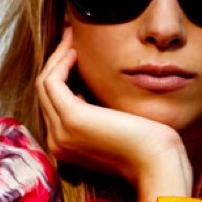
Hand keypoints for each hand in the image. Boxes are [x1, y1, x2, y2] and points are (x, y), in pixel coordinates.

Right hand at [35, 27, 192, 199]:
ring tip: (72, 38)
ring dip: (57, 57)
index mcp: (64, 145)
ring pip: (44, 84)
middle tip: (70, 37)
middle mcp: (56, 142)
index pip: (52, 104)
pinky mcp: (71, 118)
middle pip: (44, 92)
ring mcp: (60, 132)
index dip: (60, 75)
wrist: (157, 163)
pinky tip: (75, 50)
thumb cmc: (146, 147)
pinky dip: (61, 62)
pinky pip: (52, 82)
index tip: (73, 52)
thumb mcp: (112, 128)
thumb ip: (96, 115)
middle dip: (56, 61)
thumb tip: (86, 91)